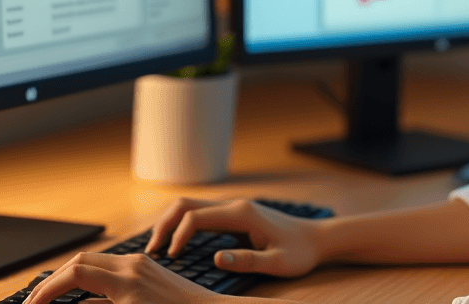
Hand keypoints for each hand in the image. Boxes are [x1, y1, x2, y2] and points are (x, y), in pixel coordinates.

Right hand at [22, 251, 218, 303]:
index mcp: (127, 281)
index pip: (74, 275)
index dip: (47, 290)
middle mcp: (133, 265)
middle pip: (79, 261)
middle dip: (53, 281)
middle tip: (34, 302)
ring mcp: (141, 263)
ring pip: (93, 260)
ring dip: (69, 277)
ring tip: (50, 297)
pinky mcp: (147, 267)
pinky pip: (110, 266)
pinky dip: (89, 277)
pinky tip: (81, 295)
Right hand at [145, 197, 322, 277]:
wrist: (318, 238)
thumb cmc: (300, 252)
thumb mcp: (277, 263)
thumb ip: (247, 260)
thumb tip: (216, 258)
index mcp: (242, 213)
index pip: (196, 217)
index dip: (177, 237)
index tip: (171, 258)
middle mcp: (235, 205)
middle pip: (186, 204)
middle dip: (164, 225)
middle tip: (151, 251)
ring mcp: (234, 208)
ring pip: (191, 206)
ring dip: (170, 223)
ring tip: (158, 248)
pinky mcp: (235, 215)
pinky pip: (201, 214)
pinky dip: (182, 225)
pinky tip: (176, 244)